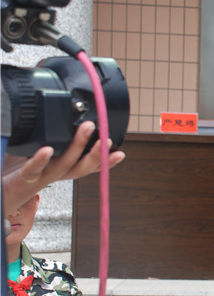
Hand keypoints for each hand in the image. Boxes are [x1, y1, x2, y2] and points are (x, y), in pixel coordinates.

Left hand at [2, 121, 124, 211]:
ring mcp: (41, 177)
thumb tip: (53, 117)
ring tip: (87, 129)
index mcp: (58, 169)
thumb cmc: (11, 175)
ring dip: (79, 147)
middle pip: (82, 166)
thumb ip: (46, 140)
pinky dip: (41, 159)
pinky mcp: (24, 178)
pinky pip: (34, 169)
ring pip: (65, 164)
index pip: (87, 166)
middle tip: (107, 137)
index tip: (119, 153)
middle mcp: (54, 174)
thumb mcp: (33, 154)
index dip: (105, 162)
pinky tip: (47, 149)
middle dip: (97, 152)